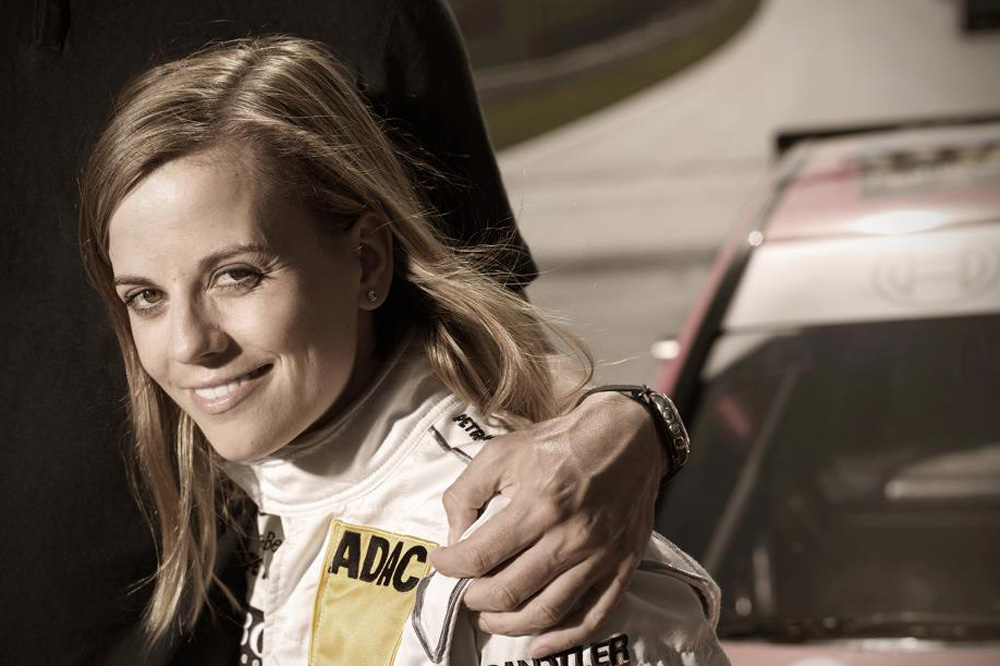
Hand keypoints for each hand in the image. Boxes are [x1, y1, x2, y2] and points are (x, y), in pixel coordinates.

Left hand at [429, 392, 665, 656]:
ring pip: (547, 612)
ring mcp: (600, 556)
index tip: (441, 563)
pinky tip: (537, 645)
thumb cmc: (561, 442)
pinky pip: (593, 617)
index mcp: (538, 505)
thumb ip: (468, 492)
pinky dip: (562, 640)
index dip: (452, 565)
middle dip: (475, 600)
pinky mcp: (622, 566)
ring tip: (489, 618)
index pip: (482, 554)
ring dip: (509, 625)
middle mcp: (570, 536)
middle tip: (464, 594)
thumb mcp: (502, 451)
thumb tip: (454, 535)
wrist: (627, 435)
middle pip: (510, 591)